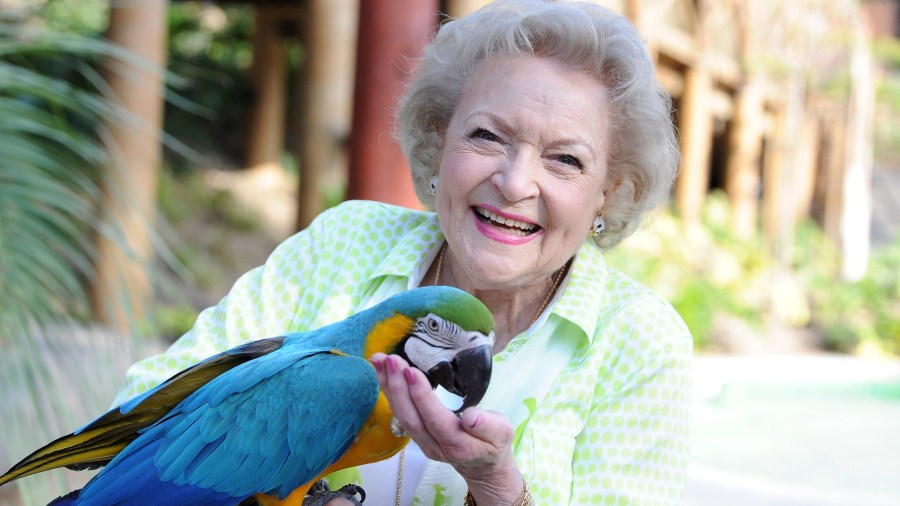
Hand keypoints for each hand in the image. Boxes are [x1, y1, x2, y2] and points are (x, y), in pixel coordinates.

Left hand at [371, 353, 523, 503]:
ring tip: (379, 361)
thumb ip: (487, 425)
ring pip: (400, 414)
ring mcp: (421, 441)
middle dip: (397, 387)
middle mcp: (433, 445)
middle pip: (410, 417)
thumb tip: (470, 416)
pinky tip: (382, 372)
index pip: (434, 419)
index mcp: (457, 444)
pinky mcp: (416, 433)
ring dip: (388, 386)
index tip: (410, 371)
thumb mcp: (502, 434)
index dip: (421, 396)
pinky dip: (389, 390)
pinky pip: (399, 411)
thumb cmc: (493, 444)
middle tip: (390, 360)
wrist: (482, 466)